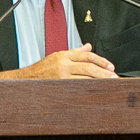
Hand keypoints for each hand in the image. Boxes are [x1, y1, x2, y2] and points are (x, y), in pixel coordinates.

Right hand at [0, 43, 116, 79]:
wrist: (25, 81)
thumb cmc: (41, 70)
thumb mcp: (57, 56)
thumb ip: (74, 52)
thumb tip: (88, 46)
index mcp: (64, 55)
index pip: (87, 56)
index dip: (101, 61)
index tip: (111, 67)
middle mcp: (63, 64)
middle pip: (89, 67)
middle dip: (104, 73)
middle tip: (115, 77)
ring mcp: (61, 76)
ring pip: (85, 78)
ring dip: (99, 82)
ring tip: (109, 85)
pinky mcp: (59, 86)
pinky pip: (78, 87)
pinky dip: (88, 89)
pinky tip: (96, 92)